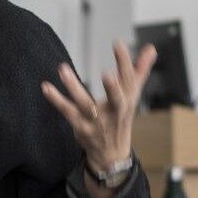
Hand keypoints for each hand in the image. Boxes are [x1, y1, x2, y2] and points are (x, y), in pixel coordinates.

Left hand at [41, 41, 156, 186]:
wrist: (111, 154)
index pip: (129, 79)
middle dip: (114, 88)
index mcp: (128, 100)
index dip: (125, 62)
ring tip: (63, 69)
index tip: (118, 43)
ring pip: (86, 105)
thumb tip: (151, 48)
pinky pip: (67, 112)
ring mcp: (97, 122)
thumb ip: (140, 70)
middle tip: (107, 74)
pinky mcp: (81, 127)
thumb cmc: (121, 118)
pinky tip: (46, 87)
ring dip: (74, 87)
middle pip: (117, 100)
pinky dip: (56, 99)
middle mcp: (115, 112)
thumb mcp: (132, 95)